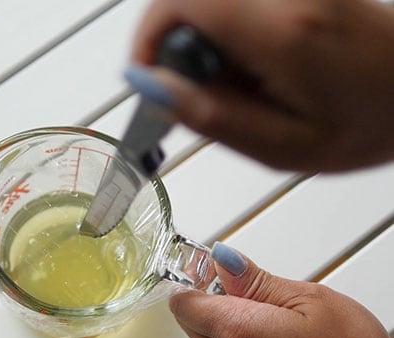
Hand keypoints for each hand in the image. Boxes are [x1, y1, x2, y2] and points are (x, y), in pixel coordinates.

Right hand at [131, 0, 393, 171]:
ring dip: (204, 40)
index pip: (179, 1)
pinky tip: (254, 62)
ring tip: (240, 80)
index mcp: (281, 33)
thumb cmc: (364, 124)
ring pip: (209, 3)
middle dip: (177, 43)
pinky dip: (225, 30)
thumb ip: (212, 116)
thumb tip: (148, 86)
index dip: (148, 36)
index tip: (150, 75)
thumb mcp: (284, 146)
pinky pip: (233, 4)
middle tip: (206, 88)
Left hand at [169, 242, 393, 337]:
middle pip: (191, 322)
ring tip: (268, 322)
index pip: (182, 302)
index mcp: (238, 331)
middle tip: (250, 295)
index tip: (211, 273)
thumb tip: (220, 258)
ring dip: (225, 327)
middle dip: (211, 303)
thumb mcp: (309, 299)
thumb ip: (255, 280)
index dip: (195, 282)